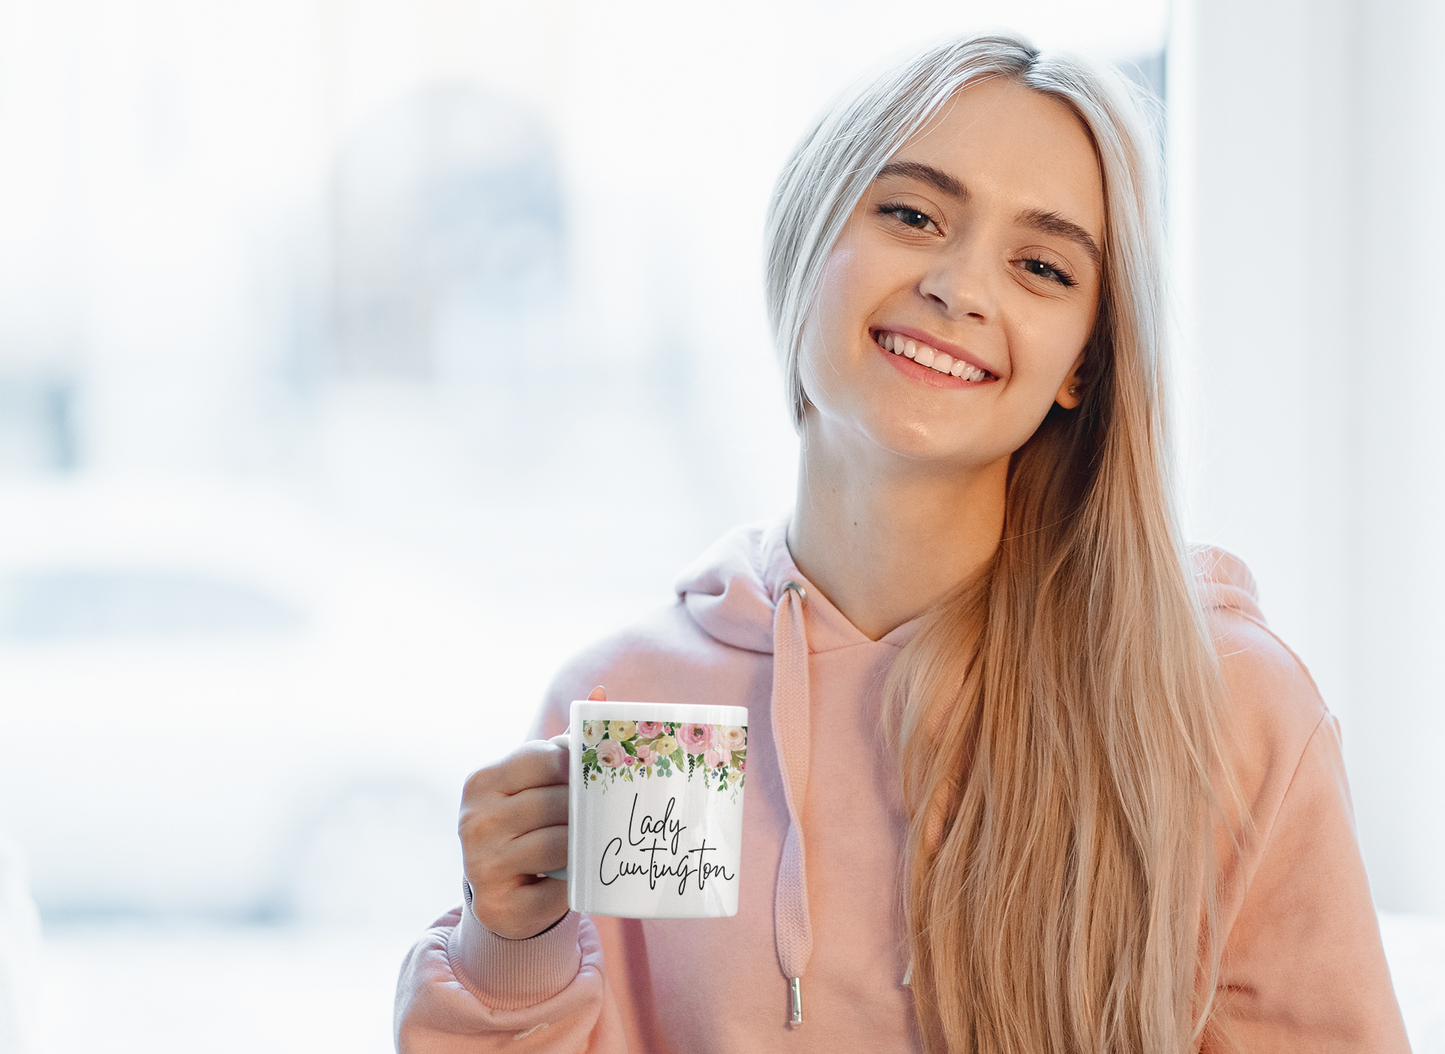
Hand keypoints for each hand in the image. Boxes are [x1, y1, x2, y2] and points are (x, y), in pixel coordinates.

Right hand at [458, 686, 603, 938]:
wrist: (502, 895)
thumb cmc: (529, 825)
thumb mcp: (538, 782)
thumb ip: (566, 743)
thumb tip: (602, 695)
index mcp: (482, 781)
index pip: (543, 758)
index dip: (578, 765)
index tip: (599, 774)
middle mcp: (473, 821)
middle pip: (554, 803)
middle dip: (587, 808)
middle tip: (611, 811)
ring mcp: (481, 865)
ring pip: (559, 844)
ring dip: (585, 844)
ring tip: (598, 841)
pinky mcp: (498, 905)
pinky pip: (555, 889)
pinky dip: (574, 884)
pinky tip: (576, 878)